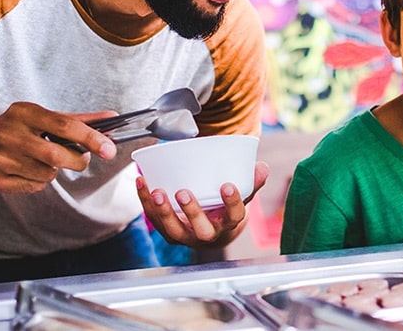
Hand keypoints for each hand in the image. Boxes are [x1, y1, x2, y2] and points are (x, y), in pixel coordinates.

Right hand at [0, 102, 116, 193]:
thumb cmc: (24, 128)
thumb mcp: (47, 117)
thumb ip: (81, 120)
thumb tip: (113, 118)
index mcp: (23, 112)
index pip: (64, 125)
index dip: (90, 138)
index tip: (110, 149)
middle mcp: (8, 134)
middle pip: (56, 155)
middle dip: (77, 160)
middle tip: (82, 158)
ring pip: (48, 174)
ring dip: (55, 170)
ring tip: (43, 159)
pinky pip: (35, 186)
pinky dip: (40, 180)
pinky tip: (28, 169)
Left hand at [137, 161, 269, 247]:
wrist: (213, 230)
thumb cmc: (226, 209)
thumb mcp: (243, 196)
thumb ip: (251, 181)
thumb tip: (261, 166)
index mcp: (228, 224)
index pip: (233, 216)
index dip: (231, 203)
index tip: (228, 186)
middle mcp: (207, 234)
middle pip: (201, 229)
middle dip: (191, 212)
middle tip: (183, 192)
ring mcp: (186, 235)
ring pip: (173, 229)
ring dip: (163, 211)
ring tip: (156, 190)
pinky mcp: (168, 232)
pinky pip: (155, 220)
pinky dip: (146, 202)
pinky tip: (142, 183)